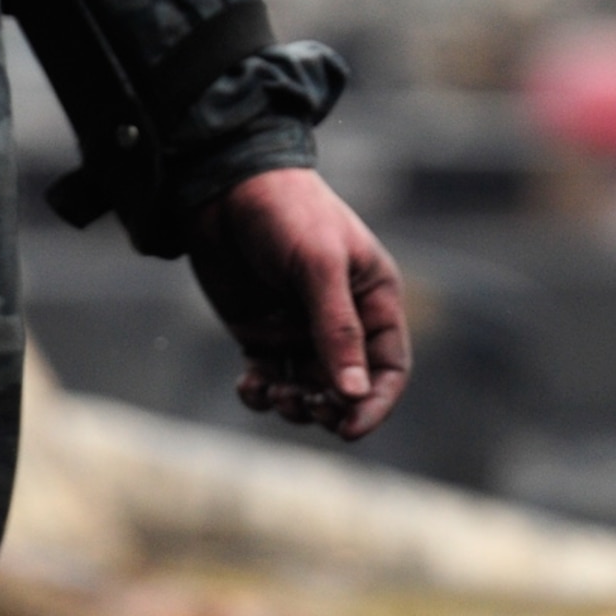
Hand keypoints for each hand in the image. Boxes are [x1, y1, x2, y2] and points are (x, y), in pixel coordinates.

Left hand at [187, 168, 410, 439]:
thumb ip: (338, 330)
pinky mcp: (261, 333)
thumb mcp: (320, 266)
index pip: (389, 368)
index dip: (375, 404)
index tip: (348, 428)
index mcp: (373, 300)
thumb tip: (353, 395)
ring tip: (272, 392)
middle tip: (303, 403)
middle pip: (348, 389)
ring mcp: (300, 329)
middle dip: (328, 407)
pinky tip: (249, 385)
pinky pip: (269, 379)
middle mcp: (341, 322)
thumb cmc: (288, 212)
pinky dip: (261, 393)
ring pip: (308, 390)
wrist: (225, 187)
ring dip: (294, 404)